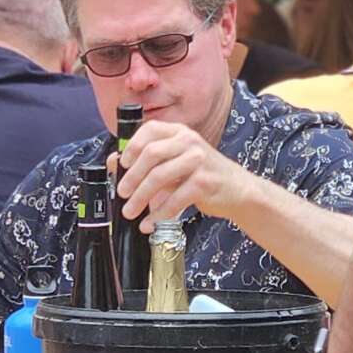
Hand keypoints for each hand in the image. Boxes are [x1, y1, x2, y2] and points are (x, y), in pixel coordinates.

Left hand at [115, 122, 242, 229]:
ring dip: (140, 197)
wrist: (237, 189)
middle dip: (131, 177)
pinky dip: (159, 213)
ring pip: (159, 177)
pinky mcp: (205, 182)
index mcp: (179, 132)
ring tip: (130, 212)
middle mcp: (189, 141)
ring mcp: (199, 160)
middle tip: (121, 193)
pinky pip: (175, 198)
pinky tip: (151, 222)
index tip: (121, 165)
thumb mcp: (176, 161)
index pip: (149, 130)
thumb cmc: (202, 175)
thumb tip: (114, 162)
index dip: (131, 147)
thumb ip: (150, 161)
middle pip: (151, 154)